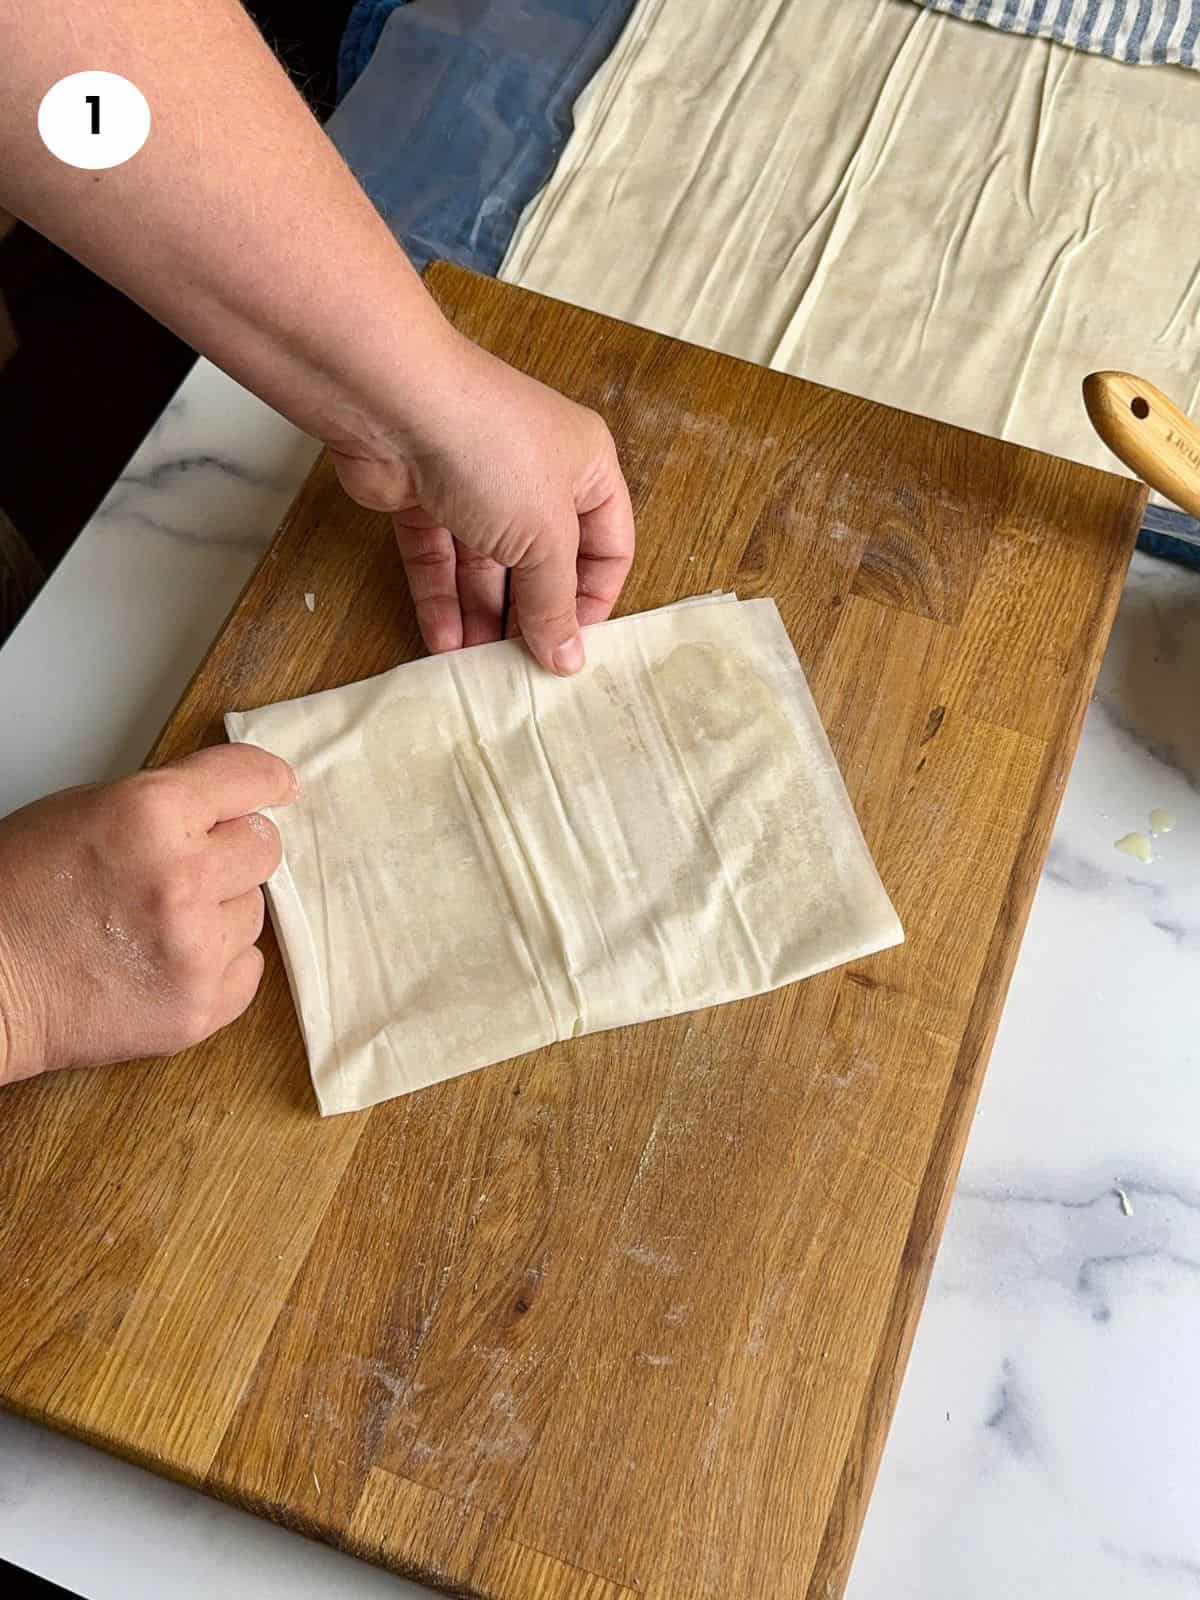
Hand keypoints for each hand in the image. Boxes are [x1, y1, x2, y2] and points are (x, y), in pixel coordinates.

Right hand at [0, 744, 296, 1086]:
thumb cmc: (17, 893)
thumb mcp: (85, 811)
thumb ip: (165, 804)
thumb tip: (230, 805)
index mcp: (150, 814)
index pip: (249, 778)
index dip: (265, 781)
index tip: (278, 787)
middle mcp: (182, 879)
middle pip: (264, 848)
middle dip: (233, 852)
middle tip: (188, 868)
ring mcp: (196, 950)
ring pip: (254, 912)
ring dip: (220, 911)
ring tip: (158, 922)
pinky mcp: (200, 1008)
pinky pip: (247, 969)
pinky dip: (218, 964)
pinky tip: (167, 960)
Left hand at [329, 329, 634, 674]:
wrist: (395, 404)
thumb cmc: (494, 456)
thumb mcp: (545, 538)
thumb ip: (555, 604)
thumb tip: (569, 661)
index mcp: (586, 467)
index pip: (608, 546)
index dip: (594, 600)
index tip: (574, 647)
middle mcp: (533, 473)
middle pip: (542, 562)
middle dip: (531, 615)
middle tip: (522, 668)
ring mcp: (475, 485)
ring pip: (485, 565)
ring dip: (482, 616)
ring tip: (479, 669)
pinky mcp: (421, 497)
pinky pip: (438, 558)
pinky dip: (440, 599)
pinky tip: (443, 643)